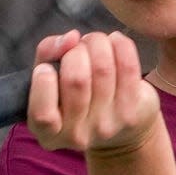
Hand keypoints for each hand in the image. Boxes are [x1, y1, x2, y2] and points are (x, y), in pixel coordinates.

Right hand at [27, 30, 160, 157]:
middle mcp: (77, 137)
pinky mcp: (131, 114)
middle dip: (75, 51)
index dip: (43, 82)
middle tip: (77, 47)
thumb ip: (47, 53)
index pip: (43, 114)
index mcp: (48, 134)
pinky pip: (128, 67)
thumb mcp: (49, 79)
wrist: (120, 130)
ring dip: (97, 43)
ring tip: (96, 43)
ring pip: (102, 68)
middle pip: (76, 80)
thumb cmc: (73, 96)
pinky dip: (120, 45)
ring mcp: (106, 127)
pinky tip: (115, 42)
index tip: (47, 67)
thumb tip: (71, 37)